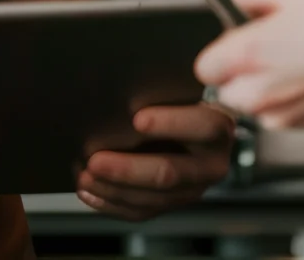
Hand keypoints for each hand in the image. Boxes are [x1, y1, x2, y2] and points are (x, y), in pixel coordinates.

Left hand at [75, 105, 232, 219]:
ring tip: (84, 176)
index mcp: (218, 129)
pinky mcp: (172, 204)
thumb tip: (123, 93)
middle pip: (169, 173)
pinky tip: (90, 191)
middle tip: (94, 160)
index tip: (137, 119)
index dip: (169, 123)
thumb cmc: (179, 102)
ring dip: (113, 189)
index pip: (202, 126)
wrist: (191, 128)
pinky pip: (142, 212)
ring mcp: (193, 190)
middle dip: (127, 169)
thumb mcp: (179, 91)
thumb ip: (162, 93)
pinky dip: (111, 203)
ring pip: (153, 198)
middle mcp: (211, 165)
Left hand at [193, 0, 303, 129]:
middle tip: (271, 45)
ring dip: (266, 87)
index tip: (236, 37)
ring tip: (299, 58)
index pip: (204, 66)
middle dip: (240, 71)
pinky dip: (291, 99)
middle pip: (226, 89)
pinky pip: (282, 114)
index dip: (220, 49)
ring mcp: (283, 114)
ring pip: (254, 105)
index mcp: (248, 54)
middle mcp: (259, 91)